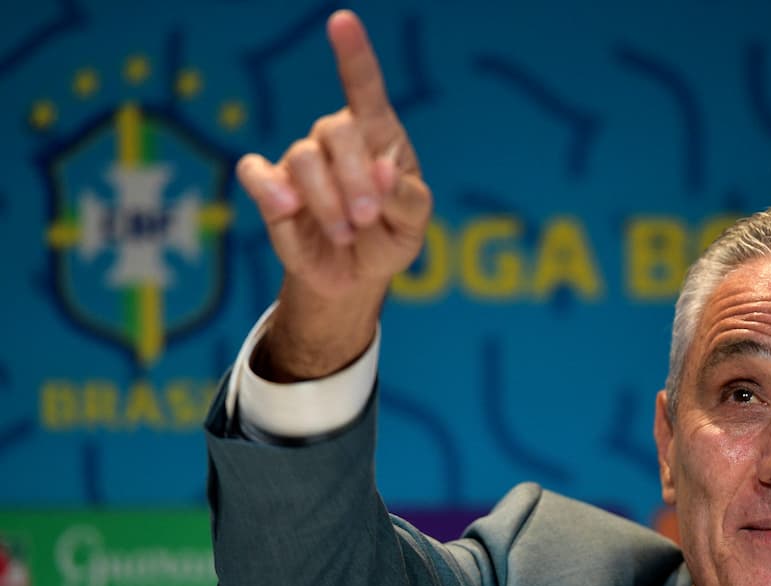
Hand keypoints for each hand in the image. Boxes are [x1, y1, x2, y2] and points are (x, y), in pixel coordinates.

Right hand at [236, 10, 430, 380]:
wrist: (357, 275)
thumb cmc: (390, 235)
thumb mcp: (414, 222)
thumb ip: (406, 197)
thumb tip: (382, 174)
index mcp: (378, 135)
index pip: (364, 87)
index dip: (353, 54)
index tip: (342, 21)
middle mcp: (335, 139)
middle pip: (337, 132)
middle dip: (357, 179)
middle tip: (369, 217)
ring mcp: (299, 161)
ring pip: (303, 159)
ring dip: (329, 202)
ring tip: (347, 233)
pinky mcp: (270, 189)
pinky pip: (254, 173)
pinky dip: (269, 189)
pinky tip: (287, 208)